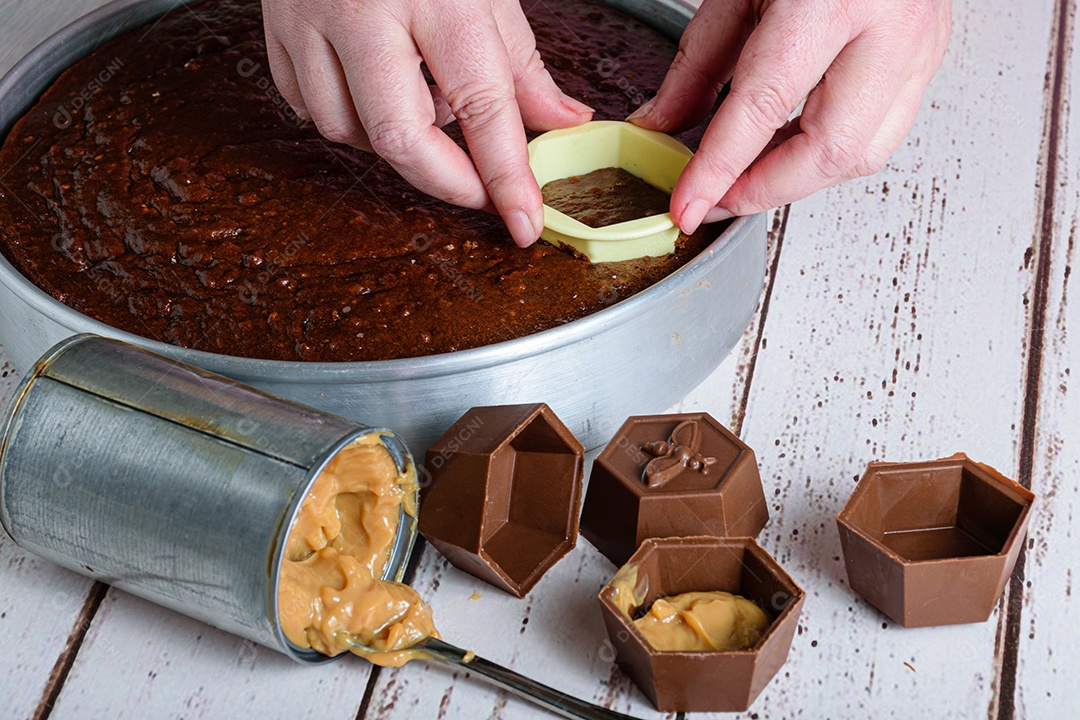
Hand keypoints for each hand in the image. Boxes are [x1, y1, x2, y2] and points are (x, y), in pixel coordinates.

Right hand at [261, 0, 592, 246]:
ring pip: (348, 131)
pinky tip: (376, 93)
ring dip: (395, 144)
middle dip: (447, 182)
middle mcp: (362, 8)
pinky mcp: (275, 31)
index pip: (481, 104)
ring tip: (425, 107)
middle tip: (480, 191)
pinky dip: (348, 119)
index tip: (524, 222)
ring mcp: (307, 19)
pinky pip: (308, 109)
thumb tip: (562, 124)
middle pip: (400, 137)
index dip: (507, 176)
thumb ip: (523, 64)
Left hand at [628, 0, 950, 232]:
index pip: (765, 106)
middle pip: (829, 150)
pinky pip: (880, 134)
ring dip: (798, 178)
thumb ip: (698, 64)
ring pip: (862, 155)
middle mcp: (890, 26)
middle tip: (714, 200)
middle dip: (764, 190)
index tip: (688, 206)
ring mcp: (920, 45)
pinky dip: (828, 155)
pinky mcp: (928, 58)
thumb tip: (663, 126)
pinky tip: (789, 149)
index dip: (720, 168)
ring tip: (746, 175)